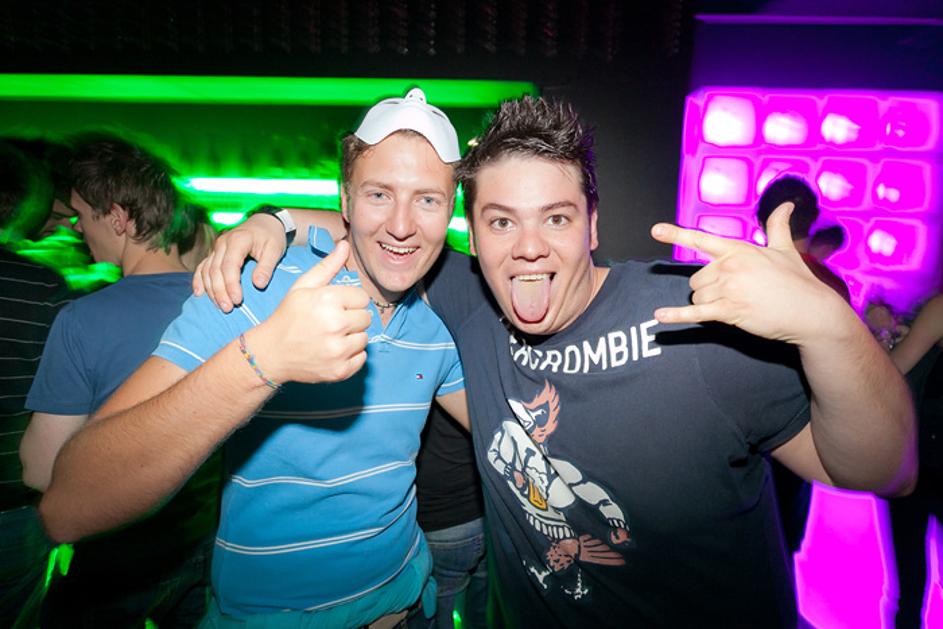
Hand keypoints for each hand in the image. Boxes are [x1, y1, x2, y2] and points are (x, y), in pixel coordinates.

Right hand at [193, 213, 285, 312]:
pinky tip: (199, 293)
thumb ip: (266, 267)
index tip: (237, 300)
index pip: (229, 266)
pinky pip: (203, 266)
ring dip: (211, 290)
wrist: (265, 222)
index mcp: (238, 240)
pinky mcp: (215, 253)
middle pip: (215, 270)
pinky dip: (199, 280)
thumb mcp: (275, 250)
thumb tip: (258, 285)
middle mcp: (222, 243)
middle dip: (220, 291)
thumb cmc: (271, 236)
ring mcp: (216, 248)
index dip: (231, 285)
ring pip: (207, 270)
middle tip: (227, 308)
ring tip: (220, 306)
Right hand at [247, 240, 370, 384]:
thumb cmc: (288, 316)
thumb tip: (345, 244)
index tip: (334, 306)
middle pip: (366, 318)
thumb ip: (328, 266)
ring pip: (365, 338)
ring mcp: (338, 351)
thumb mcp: (303, 287)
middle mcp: (335, 325)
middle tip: (331, 322)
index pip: (362, 297)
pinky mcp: (340, 371)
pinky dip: (351, 356)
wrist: (270, 353)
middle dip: (352, 318)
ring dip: (352, 337)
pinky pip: (362, 358)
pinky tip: (333, 351)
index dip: (349, 301)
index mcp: (327, 300)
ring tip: (331, 336)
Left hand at [650, 202, 848, 345]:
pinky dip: (676, 316)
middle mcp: (729, 266)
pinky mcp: (730, 310)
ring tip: (736, 304)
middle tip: (736, 293)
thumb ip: (778, 226)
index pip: (702, 239)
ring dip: (710, 303)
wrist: (812, 312)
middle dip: (709, 288)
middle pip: (696, 279)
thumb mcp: (785, 249)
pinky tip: (659, 317)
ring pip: (697, 297)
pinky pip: (696, 313)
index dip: (676, 234)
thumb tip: (786, 204)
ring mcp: (728, 288)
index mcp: (738, 250)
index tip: (655, 230)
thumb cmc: (798, 281)